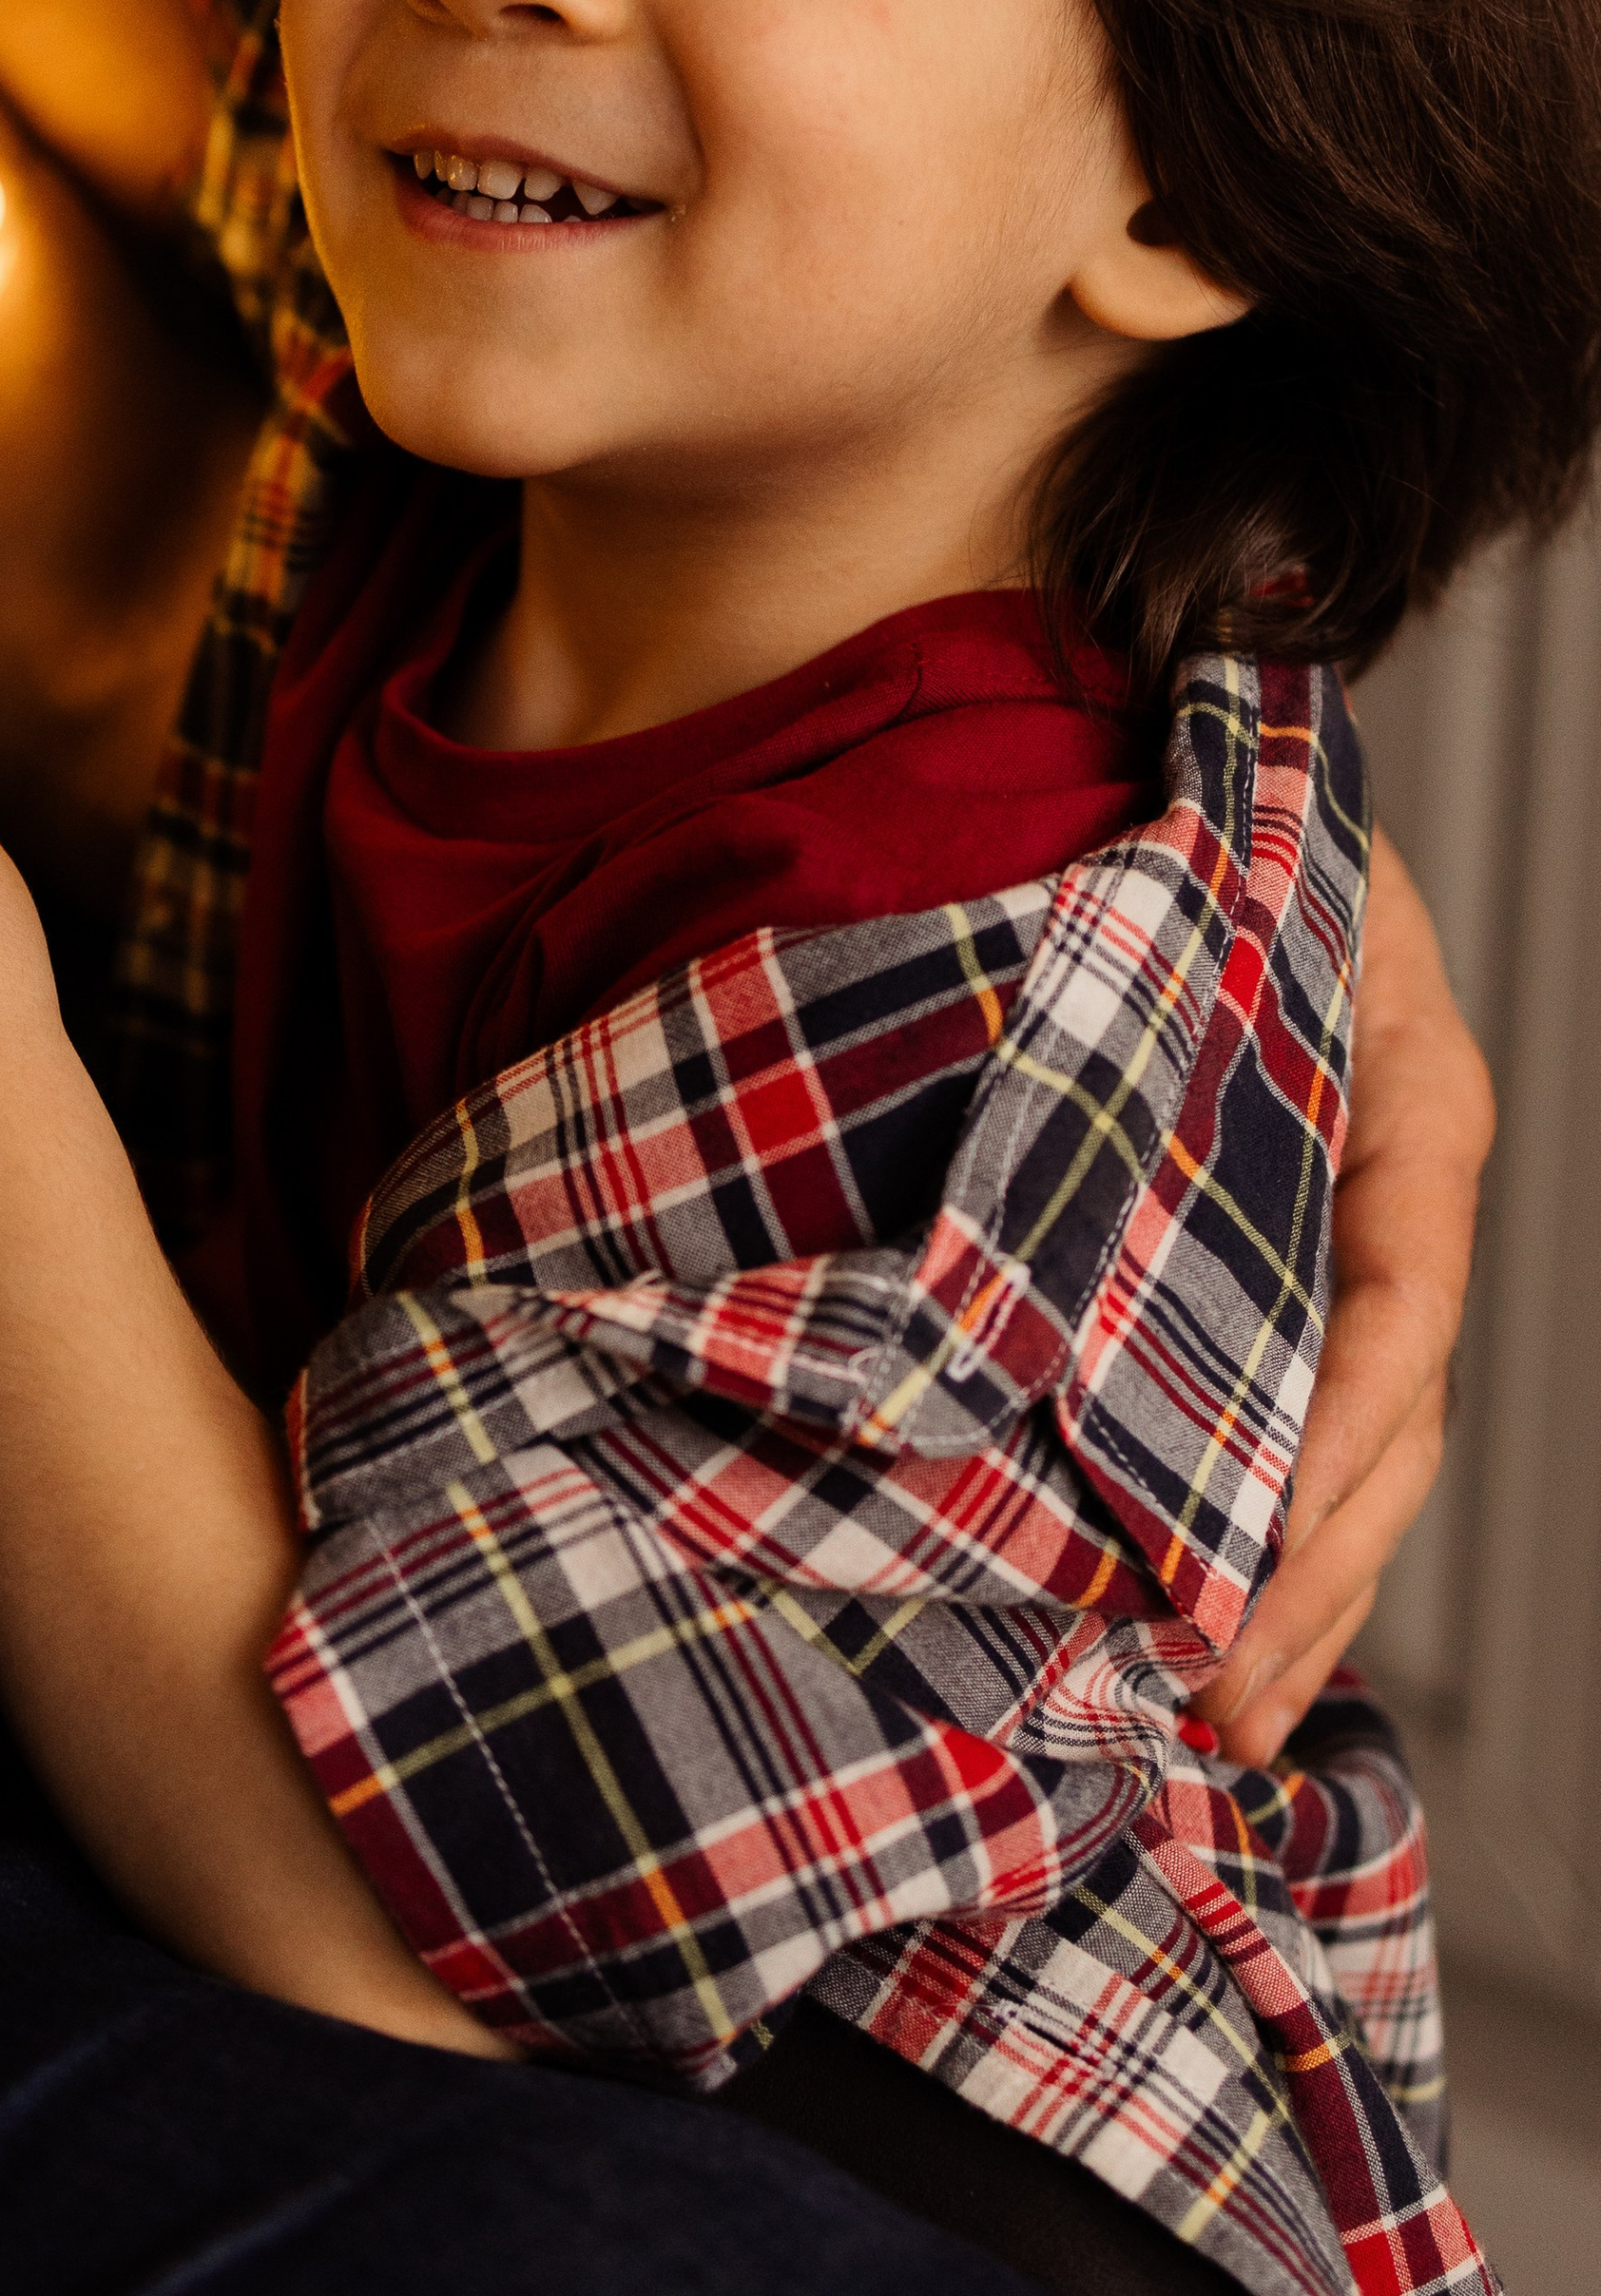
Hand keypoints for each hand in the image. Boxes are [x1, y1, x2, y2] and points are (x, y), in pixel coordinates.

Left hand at [1203, 828, 1493, 1762]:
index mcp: (1414, 1103)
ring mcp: (1349, 1251)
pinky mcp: (1283, 1287)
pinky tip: (1221, 1650)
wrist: (1186, 780)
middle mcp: (1398, 1198)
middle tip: (1225, 1695)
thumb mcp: (1248, 870)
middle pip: (1390, 1420)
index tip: (1257, 1542)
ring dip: (1295, 1596)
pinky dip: (1269, 1546)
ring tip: (1229, 1723)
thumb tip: (1088, 1053)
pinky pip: (1308, 1435)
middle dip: (1313, 1571)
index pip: (1403, 1298)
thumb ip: (1199, 959)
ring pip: (1356, 1457)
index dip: (1342, 1431)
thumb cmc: (1213, 822)